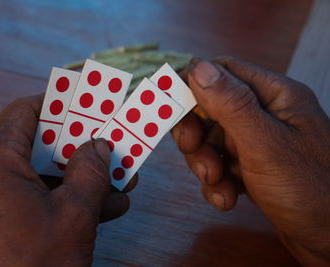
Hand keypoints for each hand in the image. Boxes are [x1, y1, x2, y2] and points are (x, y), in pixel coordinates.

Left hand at [0, 95, 136, 265]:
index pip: (24, 112)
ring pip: (35, 177)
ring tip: (117, 183)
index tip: (85, 102)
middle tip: (109, 146)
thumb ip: (91, 171)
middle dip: (77, 149)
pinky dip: (59, 201)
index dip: (58, 103)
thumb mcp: (75, 214)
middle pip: (34, 147)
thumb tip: (100, 146)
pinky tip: (101, 209)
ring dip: (76, 180)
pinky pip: (26, 201)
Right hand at [172, 57, 329, 264]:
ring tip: (218, 184)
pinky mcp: (254, 169)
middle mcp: (266, 115)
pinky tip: (228, 199)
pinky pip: (221, 166)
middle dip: (197, 135)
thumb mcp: (266, 144)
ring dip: (205, 164)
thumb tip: (199, 68)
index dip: (192, 86)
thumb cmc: (313, 190)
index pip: (223, 73)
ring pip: (212, 141)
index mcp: (275, 96)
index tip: (169, 107)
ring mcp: (259, 143)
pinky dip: (217, 183)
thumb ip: (232, 105)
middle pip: (211, 110)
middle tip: (194, 152)